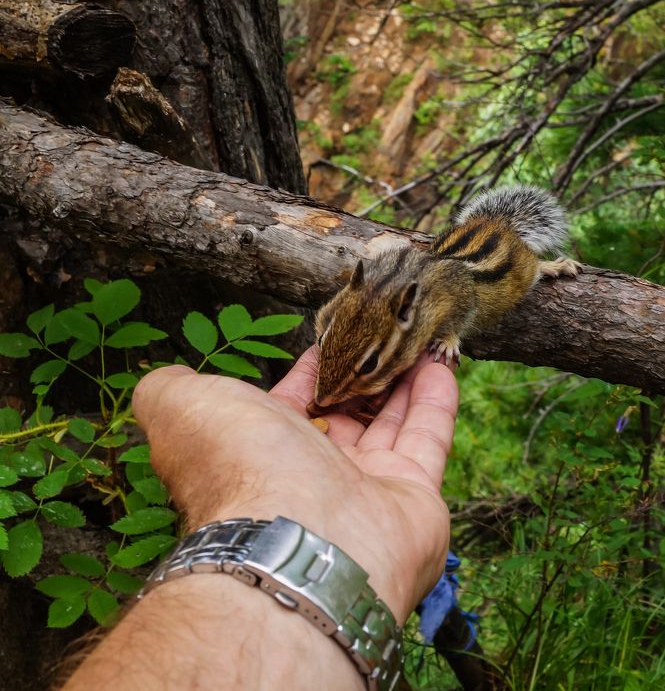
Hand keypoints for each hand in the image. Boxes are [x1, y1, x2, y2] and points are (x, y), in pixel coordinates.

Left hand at [132, 346, 457, 622]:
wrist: (299, 542)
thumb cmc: (237, 466)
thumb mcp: (180, 408)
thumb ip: (167, 388)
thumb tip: (164, 379)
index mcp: (261, 454)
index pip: (292, 405)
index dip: (311, 371)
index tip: (332, 337)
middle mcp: (312, 476)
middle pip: (345, 415)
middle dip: (364, 372)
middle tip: (385, 329)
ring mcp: (365, 491)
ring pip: (390, 422)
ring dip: (403, 376)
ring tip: (418, 332)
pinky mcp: (415, 498)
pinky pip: (429, 437)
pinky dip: (436, 397)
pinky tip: (440, 357)